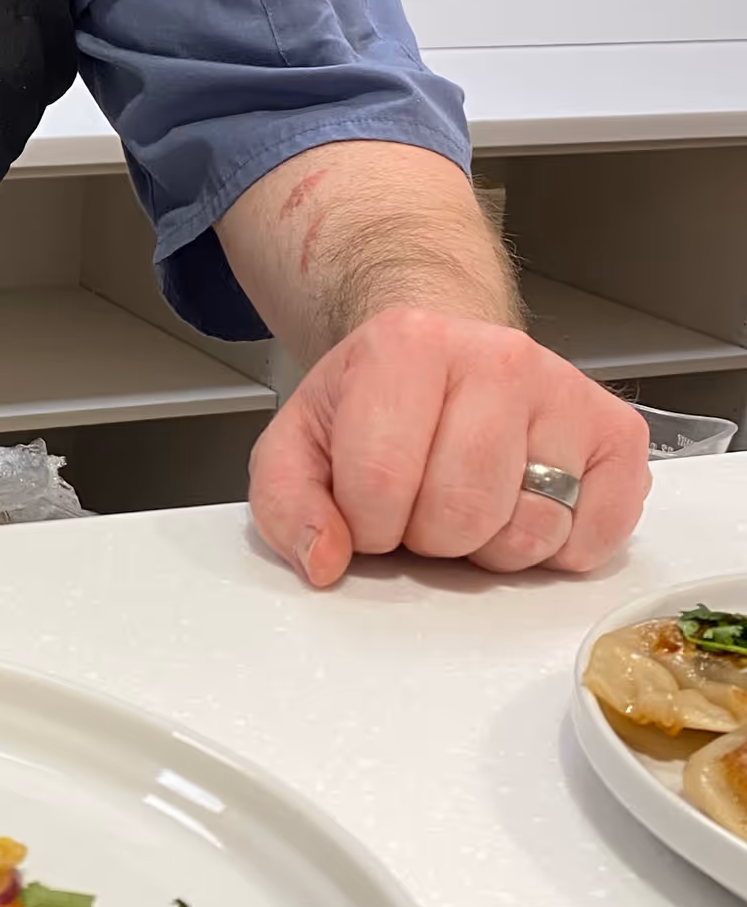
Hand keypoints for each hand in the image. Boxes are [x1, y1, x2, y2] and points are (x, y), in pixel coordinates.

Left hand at [248, 307, 652, 586]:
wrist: (439, 355)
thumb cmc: (374, 405)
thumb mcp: (300, 442)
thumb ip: (286, 503)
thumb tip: (324, 560)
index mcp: (408, 345)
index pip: (380, 484)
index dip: (365, 525)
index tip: (365, 505)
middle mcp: (499, 357)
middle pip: (462, 512)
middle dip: (429, 537)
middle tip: (421, 503)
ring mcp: (567, 392)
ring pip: (531, 529)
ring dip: (490, 545)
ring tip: (471, 501)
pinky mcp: (619, 435)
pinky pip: (596, 536)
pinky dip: (557, 550)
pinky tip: (524, 507)